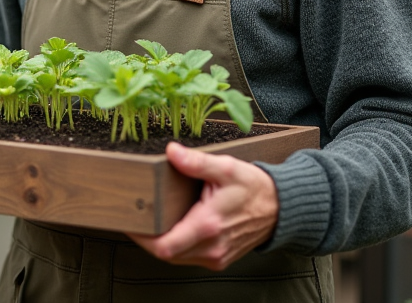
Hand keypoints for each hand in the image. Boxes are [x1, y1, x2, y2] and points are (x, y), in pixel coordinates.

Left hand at [127, 142, 278, 269]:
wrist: (280, 208)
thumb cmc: (254, 188)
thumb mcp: (226, 168)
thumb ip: (196, 162)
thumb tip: (172, 152)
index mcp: (209, 225)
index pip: (165, 246)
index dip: (141, 238)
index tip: (131, 223)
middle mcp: (212, 247)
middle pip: (166, 254)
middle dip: (147, 238)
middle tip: (137, 218)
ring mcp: (216, 257)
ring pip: (176, 258)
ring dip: (162, 243)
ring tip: (152, 222)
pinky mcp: (218, 259)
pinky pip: (189, 258)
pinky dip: (177, 246)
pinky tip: (173, 228)